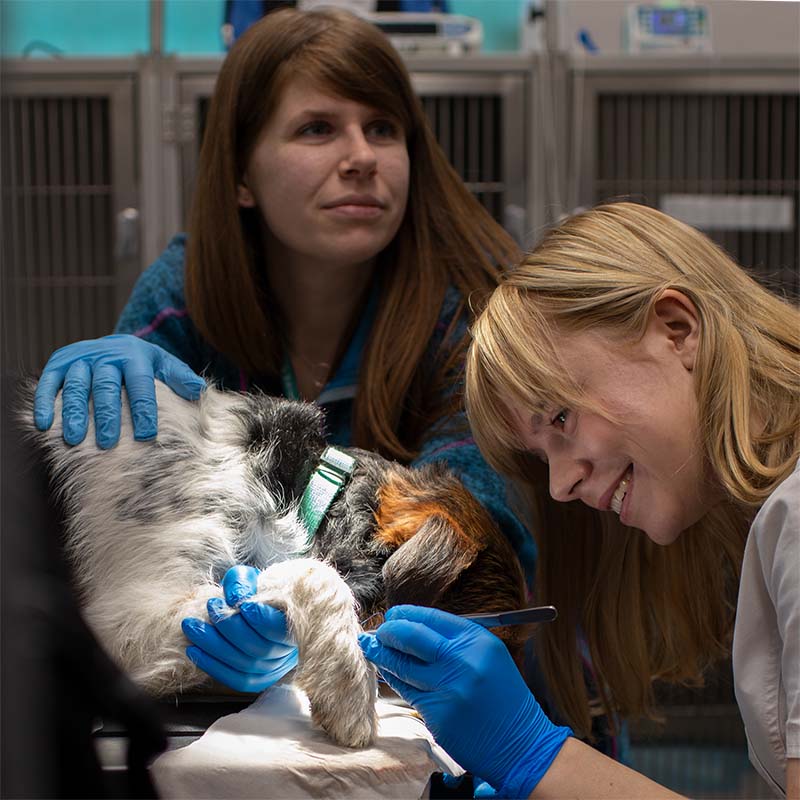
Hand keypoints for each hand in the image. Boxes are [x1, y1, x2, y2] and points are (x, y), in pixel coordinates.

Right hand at [33, 334, 204, 448]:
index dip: (143, 409)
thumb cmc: (143, 363)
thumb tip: (198, 389)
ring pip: (76, 385)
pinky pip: (48, 381)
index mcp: (134, 355)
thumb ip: (179, 376)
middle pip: (106, 386)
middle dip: (106, 414)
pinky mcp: (59, 363)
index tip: (146, 434)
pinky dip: (43, 401)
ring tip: (74, 437)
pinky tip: (44, 423)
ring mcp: (80, 358)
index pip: (141, 384)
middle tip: (107, 441)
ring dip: (73, 412)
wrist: (115, 343)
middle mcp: (105, 355)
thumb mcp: (164, 364)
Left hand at [182, 566, 297, 692]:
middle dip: (228, 628)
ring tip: (191, 626)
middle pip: (258, 647)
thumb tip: (233, 599)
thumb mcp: (252, 577)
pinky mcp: (259, 679)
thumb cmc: (257, 591)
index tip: (243, 604)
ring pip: (244, 664)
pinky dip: (212, 666)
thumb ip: (242, 582)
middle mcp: (288, 651)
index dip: (261, 618)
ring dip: (213, 646)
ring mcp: (274, 668)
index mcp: (295, 623)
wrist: (260, 609)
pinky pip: (236, 679)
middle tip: (209, 606)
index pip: (280, 627)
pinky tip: (194, 650)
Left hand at [359, 605, 571, 796]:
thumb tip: (414, 627)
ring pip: (402, 665)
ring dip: (382, 654)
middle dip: (388, 631)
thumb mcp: (488, 656)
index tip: (393, 614)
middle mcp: (461, 660)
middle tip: (378, 631)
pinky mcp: (437, 715)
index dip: (406, 614)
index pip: (431, 617)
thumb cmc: (503, 697)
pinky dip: (395, 680)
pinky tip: (388, 673)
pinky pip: (408, 691)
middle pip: (411, 636)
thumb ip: (456, 641)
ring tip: (371, 647)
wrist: (522, 743)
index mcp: (476, 640)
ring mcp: (448, 689)